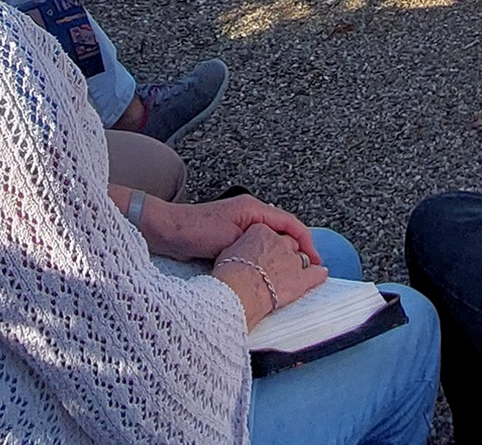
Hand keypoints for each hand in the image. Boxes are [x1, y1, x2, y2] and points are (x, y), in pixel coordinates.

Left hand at [145, 194, 320, 263]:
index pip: (290, 223)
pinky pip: (258, 244)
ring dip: (282, 253)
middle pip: (284, 230)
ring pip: (271, 238)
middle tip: (308, 271)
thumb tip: (276, 254)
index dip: (306, 242)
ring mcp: (241, 223)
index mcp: (253, 209)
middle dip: (298, 249)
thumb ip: (253, 244)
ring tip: (292, 273)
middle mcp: (250, 213)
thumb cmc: (193, 232)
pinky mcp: (232, 235)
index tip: (316, 260)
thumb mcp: (228, 239)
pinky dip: (267, 255)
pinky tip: (268, 269)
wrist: (165, 230)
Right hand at [213, 221, 327, 323]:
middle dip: (287, 251)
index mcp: (261, 230)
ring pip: (301, 256)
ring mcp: (292, 258)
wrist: (237, 290)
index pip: (271, 232)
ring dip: (300, 262)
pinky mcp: (300, 277)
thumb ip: (240, 247)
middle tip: (281, 261)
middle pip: (288, 242)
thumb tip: (241, 250)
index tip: (268, 249)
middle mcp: (280, 242)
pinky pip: (315, 273)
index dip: (271, 242)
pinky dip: (318, 273)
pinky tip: (321, 273)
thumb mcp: (228, 251)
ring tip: (298, 268)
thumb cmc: (228, 273)